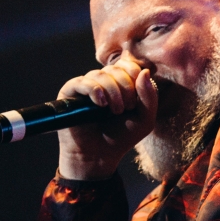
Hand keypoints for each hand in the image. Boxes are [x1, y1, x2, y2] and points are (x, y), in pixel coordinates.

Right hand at [56, 59, 157, 179]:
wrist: (98, 156)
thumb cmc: (121, 137)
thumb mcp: (144, 119)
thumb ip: (150, 97)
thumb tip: (145, 71)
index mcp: (119, 82)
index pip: (128, 65)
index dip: (134, 75)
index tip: (135, 99)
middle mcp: (102, 80)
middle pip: (116, 69)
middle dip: (125, 88)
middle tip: (125, 109)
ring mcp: (85, 86)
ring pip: (100, 75)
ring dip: (112, 92)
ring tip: (115, 111)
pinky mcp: (69, 93)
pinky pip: (82, 82)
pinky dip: (94, 90)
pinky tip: (101, 104)